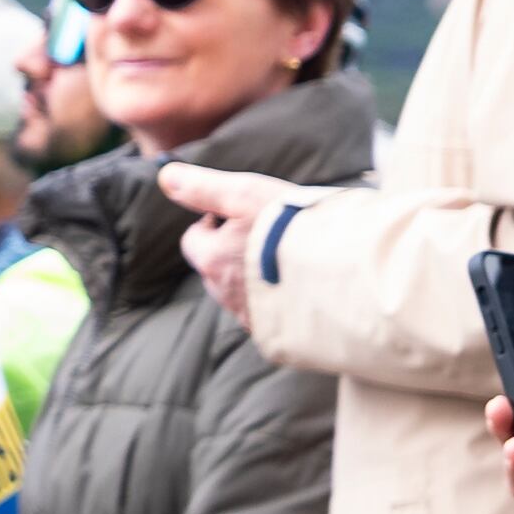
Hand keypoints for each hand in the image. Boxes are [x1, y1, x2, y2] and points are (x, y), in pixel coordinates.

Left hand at [155, 164, 300, 328]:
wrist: (348, 270)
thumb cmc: (295, 226)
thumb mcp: (247, 195)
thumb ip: (204, 188)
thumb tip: (166, 176)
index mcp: (213, 260)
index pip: (193, 241)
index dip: (213, 225)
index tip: (240, 216)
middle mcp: (225, 293)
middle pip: (215, 270)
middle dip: (232, 254)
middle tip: (268, 238)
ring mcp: (252, 317)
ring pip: (239, 295)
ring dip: (254, 280)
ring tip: (289, 262)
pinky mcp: (278, 336)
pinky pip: (267, 318)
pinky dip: (277, 303)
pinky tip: (302, 289)